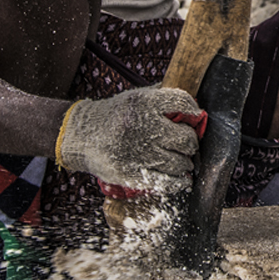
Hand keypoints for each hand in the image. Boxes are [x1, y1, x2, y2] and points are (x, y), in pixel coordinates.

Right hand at [55, 86, 204, 192]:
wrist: (81, 136)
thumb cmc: (114, 116)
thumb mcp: (135, 97)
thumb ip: (161, 98)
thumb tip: (192, 106)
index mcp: (144, 103)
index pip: (182, 103)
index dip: (194, 111)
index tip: (197, 117)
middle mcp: (142, 127)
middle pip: (185, 138)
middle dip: (191, 142)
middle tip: (188, 144)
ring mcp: (137, 153)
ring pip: (179, 162)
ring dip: (185, 162)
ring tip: (182, 160)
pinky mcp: (131, 174)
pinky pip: (166, 182)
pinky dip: (179, 182)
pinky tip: (182, 179)